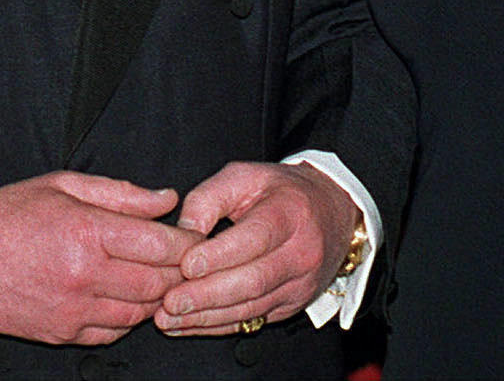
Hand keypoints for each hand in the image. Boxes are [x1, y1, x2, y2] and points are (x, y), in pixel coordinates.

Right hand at [0, 172, 201, 345]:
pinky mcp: (63, 334)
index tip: (194, 236)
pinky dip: (128, 318)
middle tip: (184, 259)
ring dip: (157, 297)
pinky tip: (125, 298)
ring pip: (140, 312)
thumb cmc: (9, 215)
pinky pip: (113, 333)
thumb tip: (166, 200)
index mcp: (86, 232)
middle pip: (158, 282)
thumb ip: (122, 194)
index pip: (160, 245)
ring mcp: (73, 310)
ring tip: (156, 277)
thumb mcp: (64, 186)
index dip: (187, 242)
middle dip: (179, 272)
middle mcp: (84, 275)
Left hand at [156, 161, 355, 336]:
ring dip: (207, 317)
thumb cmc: (282, 192)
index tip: (187, 265)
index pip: (255, 238)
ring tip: (170, 319)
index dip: (220, 255)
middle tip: (171, 301)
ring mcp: (299, 284)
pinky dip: (218, 326)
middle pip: (253, 280)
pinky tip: (189, 326)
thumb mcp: (246, 176)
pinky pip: (252, 321)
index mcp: (290, 213)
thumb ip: (209, 197)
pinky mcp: (292, 305)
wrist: (333, 213)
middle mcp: (301, 253)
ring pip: (251, 308)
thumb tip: (183, 232)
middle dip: (208, 294)